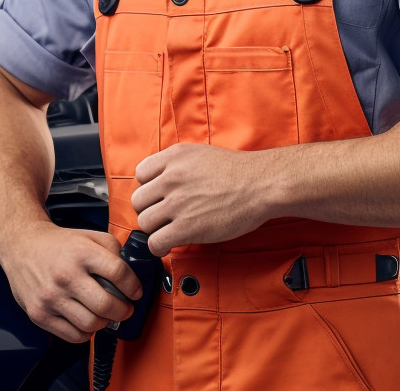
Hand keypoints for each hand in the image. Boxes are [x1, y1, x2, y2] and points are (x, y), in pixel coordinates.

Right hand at [0, 223, 141, 342]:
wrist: (22, 246)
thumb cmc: (58, 244)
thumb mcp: (89, 235)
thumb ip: (112, 248)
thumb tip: (129, 273)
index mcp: (82, 253)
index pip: (118, 272)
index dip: (133, 286)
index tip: (136, 292)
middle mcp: (66, 275)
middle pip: (106, 304)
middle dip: (123, 310)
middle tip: (125, 309)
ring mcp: (51, 297)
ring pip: (90, 324)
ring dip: (104, 323)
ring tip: (105, 315)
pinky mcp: (39, 314)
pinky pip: (72, 335)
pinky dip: (86, 333)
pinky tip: (87, 321)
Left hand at [132, 143, 269, 256]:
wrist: (261, 184)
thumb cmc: (237, 171)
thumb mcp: (201, 154)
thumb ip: (177, 165)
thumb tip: (160, 181)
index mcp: (175, 157)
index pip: (140, 173)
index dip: (149, 187)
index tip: (159, 196)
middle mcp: (171, 177)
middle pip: (139, 200)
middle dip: (150, 209)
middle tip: (165, 215)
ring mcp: (177, 203)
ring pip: (144, 222)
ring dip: (155, 229)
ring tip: (170, 229)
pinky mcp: (186, 227)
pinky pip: (155, 242)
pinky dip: (160, 246)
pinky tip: (171, 242)